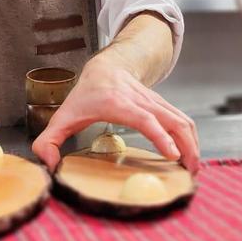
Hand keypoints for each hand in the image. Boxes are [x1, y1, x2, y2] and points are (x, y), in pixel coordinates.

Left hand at [31, 56, 199, 173]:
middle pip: (172, 120)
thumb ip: (48, 140)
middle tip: (189, 173)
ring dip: (193, 144)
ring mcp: (155, 101)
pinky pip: (183, 121)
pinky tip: (190, 157)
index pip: (144, 118)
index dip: (160, 135)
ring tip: (193, 170)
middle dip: (186, 146)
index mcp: (117, 103)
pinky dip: (191, 139)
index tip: (172, 154)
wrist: (106, 67)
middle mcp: (141, 100)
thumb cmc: (86, 94)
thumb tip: (49, 164)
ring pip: (182, 120)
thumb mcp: (62, 116)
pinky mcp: (163, 105)